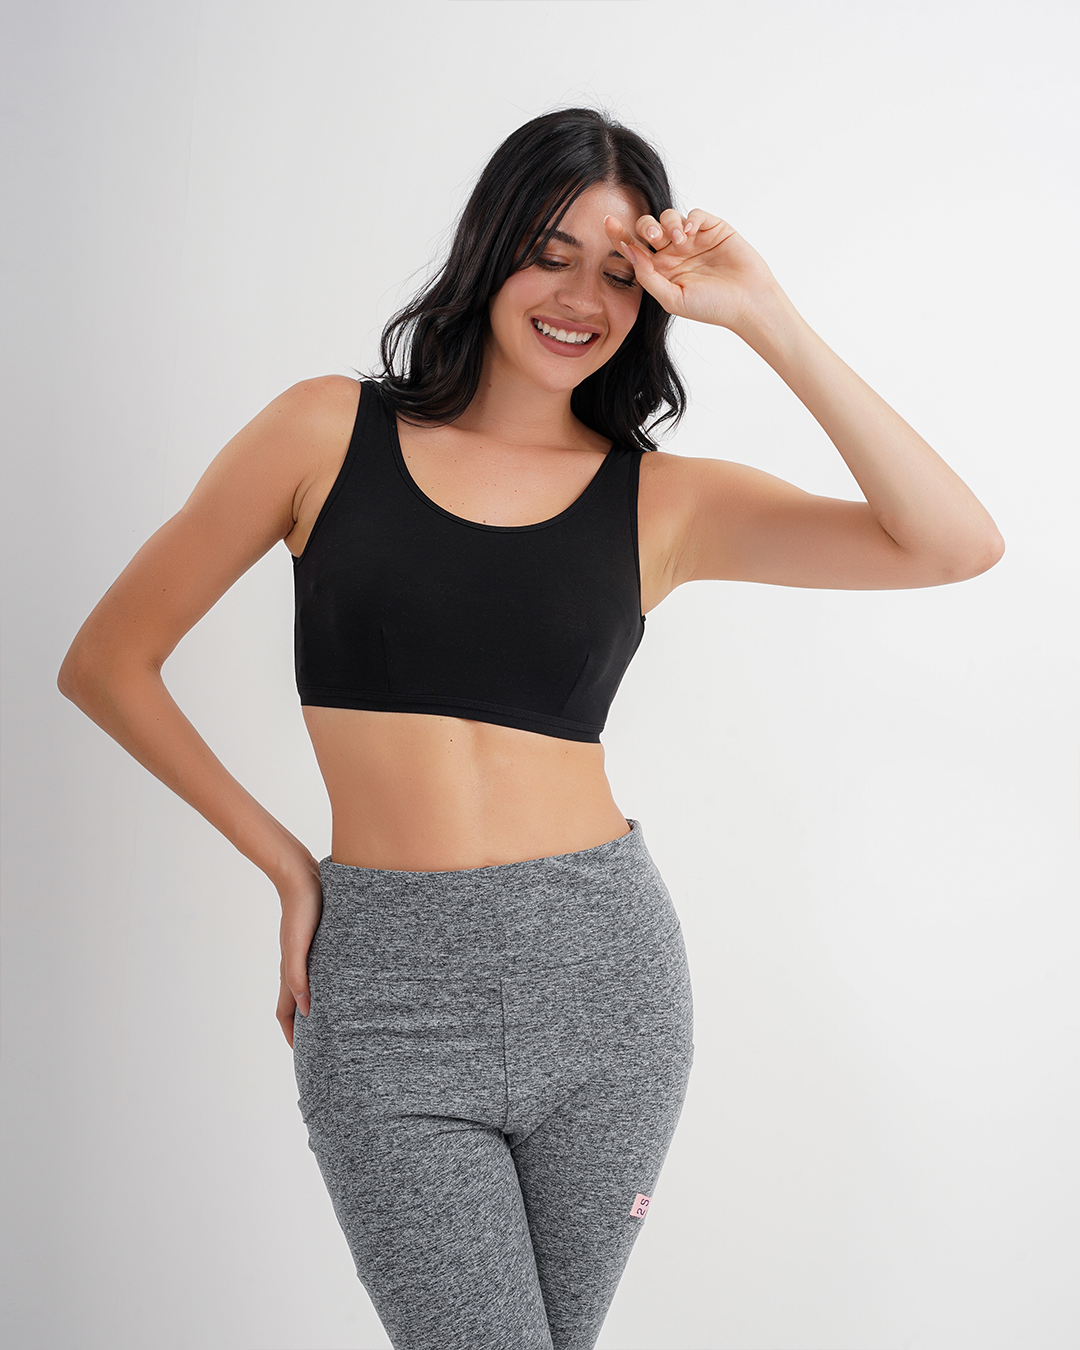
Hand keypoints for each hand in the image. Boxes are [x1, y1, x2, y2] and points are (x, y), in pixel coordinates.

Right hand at [275, 853, 322, 1047]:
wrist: (303, 875)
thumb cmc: (302, 910)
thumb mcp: (299, 946)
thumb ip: (298, 977)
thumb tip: (307, 1011)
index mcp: (290, 970)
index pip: (286, 1012)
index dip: (292, 1035)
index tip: (302, 1054)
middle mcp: (297, 965)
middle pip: (297, 1003)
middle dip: (304, 1025)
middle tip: (321, 1044)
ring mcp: (307, 952)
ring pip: (309, 986)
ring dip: (316, 1005)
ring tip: (334, 1019)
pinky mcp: (318, 939)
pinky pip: (319, 968)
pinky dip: (326, 982)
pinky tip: (343, 982)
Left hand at [604, 208, 777, 331]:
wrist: (747, 303)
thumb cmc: (711, 307)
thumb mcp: (672, 298)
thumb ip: (648, 276)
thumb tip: (629, 252)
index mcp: (660, 270)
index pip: (635, 248)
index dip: (620, 235)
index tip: (607, 222)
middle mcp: (673, 253)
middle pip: (648, 228)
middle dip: (646, 226)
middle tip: (654, 236)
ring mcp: (693, 239)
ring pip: (669, 217)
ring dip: (669, 223)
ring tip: (680, 239)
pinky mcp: (712, 229)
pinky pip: (694, 214)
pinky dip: (689, 219)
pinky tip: (690, 233)